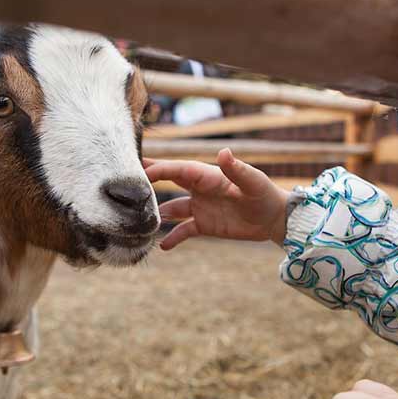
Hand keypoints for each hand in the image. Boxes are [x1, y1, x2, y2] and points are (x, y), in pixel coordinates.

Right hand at [144, 149, 289, 249]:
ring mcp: (199, 207)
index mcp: (207, 175)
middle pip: (168, 185)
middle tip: (123, 190)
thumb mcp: (252, 182)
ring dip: (156, 216)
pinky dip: (172, 238)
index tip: (137, 172)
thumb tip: (224, 152)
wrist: (274, 218)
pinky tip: (161, 246)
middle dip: (147, 186)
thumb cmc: (265, 194)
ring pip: (171, 210)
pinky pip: (183, 230)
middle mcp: (199, 189)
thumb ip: (236, 169)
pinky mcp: (204, 225)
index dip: (158, 170)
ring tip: (138, 224)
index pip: (177, 170)